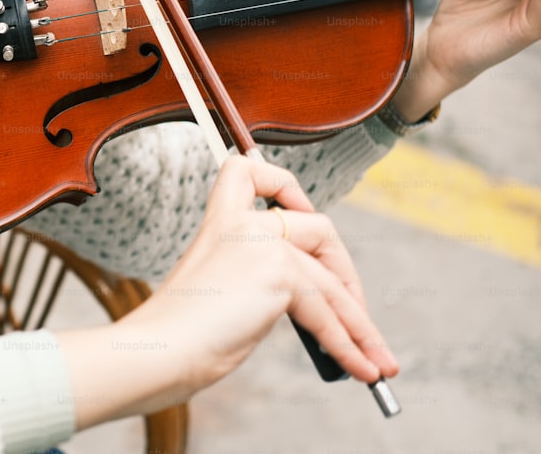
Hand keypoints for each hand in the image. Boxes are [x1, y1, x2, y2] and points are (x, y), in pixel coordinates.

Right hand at [56, 156, 398, 429]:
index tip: (299, 210)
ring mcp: (261, 242)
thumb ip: (258, 276)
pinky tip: (362, 369)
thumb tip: (317, 303)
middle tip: (357, 315)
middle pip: (320, 230)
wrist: (162, 349)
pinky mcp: (279, 271)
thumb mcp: (221, 288)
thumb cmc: (180, 333)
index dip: (285, 185)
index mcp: (219, 221)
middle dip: (346, 276)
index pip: (249, 170)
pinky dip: (350, 345)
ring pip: (332, 282)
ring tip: (378, 363)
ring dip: (361, 327)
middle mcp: (242, 221)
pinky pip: (328, 313)